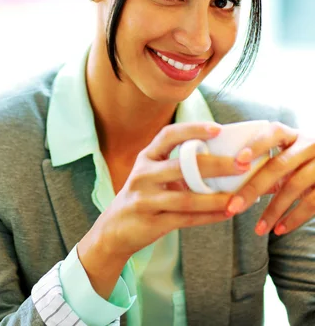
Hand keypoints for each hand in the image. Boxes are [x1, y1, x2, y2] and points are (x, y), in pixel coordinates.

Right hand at [78, 121, 250, 297]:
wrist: (115, 229)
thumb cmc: (144, 195)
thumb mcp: (152, 174)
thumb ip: (178, 165)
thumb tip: (222, 156)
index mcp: (146, 157)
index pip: (168, 135)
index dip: (192, 129)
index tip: (218, 128)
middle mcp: (143, 175)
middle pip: (182, 166)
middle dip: (216, 164)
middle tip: (241, 164)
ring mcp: (145, 200)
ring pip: (186, 198)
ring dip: (216, 198)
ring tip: (240, 197)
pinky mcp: (151, 223)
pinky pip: (186, 219)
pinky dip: (209, 216)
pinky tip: (227, 213)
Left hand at [225, 121, 314, 235]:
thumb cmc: (299, 162)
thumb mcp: (287, 153)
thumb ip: (265, 159)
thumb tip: (227, 174)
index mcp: (292, 134)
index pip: (274, 132)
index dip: (256, 145)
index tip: (238, 161)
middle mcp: (309, 145)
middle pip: (278, 166)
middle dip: (253, 188)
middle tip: (233, 207)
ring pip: (293, 187)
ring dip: (273, 210)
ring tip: (258, 229)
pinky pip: (310, 203)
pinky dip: (293, 219)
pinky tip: (279, 230)